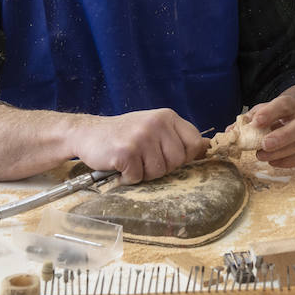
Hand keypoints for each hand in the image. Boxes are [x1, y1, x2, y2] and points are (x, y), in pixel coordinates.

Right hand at [69, 108, 209, 184]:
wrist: (87, 133)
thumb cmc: (124, 135)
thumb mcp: (154, 128)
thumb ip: (178, 137)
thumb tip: (207, 147)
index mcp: (167, 116)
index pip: (194, 143)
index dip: (183, 157)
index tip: (166, 156)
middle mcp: (156, 123)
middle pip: (177, 161)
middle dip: (161, 167)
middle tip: (142, 159)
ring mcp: (141, 136)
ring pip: (158, 172)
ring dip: (143, 173)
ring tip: (130, 160)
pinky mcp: (126, 151)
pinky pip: (137, 177)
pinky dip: (127, 177)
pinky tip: (119, 165)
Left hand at [247, 83, 294, 168]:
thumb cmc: (285, 116)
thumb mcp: (268, 111)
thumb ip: (250, 119)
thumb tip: (230, 131)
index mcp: (292, 105)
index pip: (283, 105)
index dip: (270, 113)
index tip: (256, 121)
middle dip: (281, 137)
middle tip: (264, 144)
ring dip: (279, 152)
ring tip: (260, 155)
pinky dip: (287, 162)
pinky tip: (273, 161)